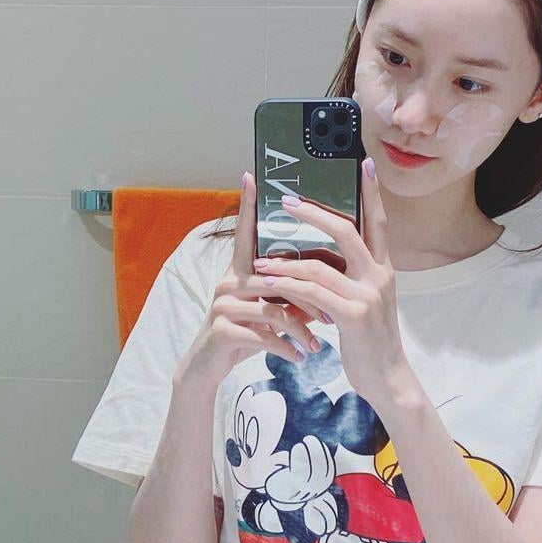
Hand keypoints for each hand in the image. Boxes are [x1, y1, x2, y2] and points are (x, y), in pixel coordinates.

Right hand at [175, 170, 321, 387]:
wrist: (210, 367)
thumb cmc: (246, 334)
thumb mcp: (268, 311)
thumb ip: (289, 293)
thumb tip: (324, 283)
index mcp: (240, 271)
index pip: (246, 232)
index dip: (248, 205)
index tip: (251, 175)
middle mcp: (229, 281)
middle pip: (279, 278)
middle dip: (309, 300)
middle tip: (332, 319)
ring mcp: (223, 304)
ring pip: (274, 309)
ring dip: (300, 330)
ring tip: (317, 346)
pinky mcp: (222, 329)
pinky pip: (264, 333)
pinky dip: (286, 347)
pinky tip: (299, 358)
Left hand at [249, 160, 411, 406]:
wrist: (386, 378)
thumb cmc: (368, 340)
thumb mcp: (364, 302)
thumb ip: (350, 277)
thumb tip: (320, 257)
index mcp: (383, 268)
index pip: (377, 221)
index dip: (371, 192)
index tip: (364, 163)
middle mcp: (379, 275)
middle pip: (346, 230)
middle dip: (313, 214)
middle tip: (287, 202)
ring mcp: (367, 295)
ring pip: (319, 264)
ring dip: (285, 260)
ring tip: (259, 259)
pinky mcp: (352, 315)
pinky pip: (312, 293)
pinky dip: (287, 286)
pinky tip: (269, 283)